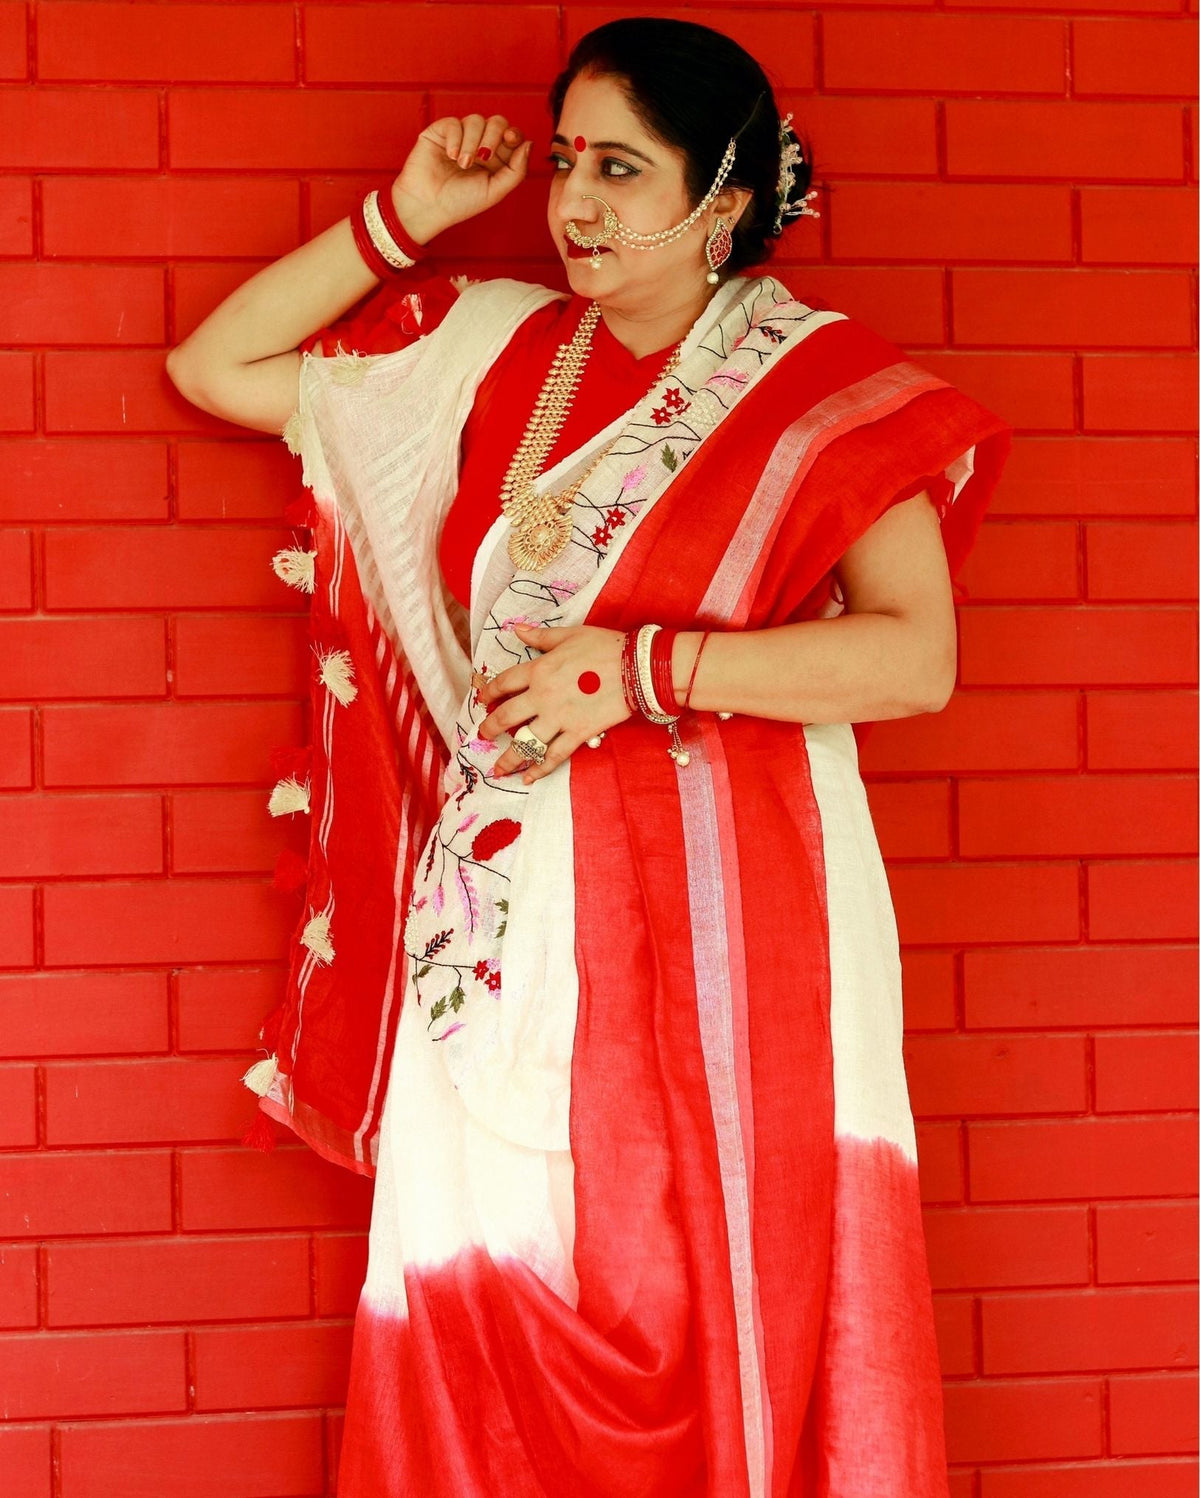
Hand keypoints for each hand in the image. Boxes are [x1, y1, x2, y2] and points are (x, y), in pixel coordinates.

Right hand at [389, 113, 533, 244]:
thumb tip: (529, 143)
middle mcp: (479, 145)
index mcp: (495, 159)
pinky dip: (455, 138)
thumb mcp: (495, 191)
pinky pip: (454, 122)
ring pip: (475, 120)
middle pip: (497, 122)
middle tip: (484, 157)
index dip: (513, 134)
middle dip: (493, 136)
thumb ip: (516, 171)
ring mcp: (460, 137)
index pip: (511, 136)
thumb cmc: (461, 203)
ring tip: (463, 164)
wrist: (428, 206)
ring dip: (472, 142)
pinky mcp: (440, 132)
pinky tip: (451, 156)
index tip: (510, 140)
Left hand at [476, 623, 631, 783]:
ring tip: (498, 770)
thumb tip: (517, 629)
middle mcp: (542, 696)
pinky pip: (553, 756)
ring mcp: (559, 718)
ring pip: (526, 743)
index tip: (483, 701)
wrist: (637, 667)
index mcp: (539, 670)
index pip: (504, 683)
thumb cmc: (605, 646)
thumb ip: (541, 637)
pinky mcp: (577, 734)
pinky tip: (528, 779)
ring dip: (509, 759)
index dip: (489, 693)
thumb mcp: (570, 635)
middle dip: (490, 728)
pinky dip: (539, 770)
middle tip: (482, 736)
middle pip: (507, 717)